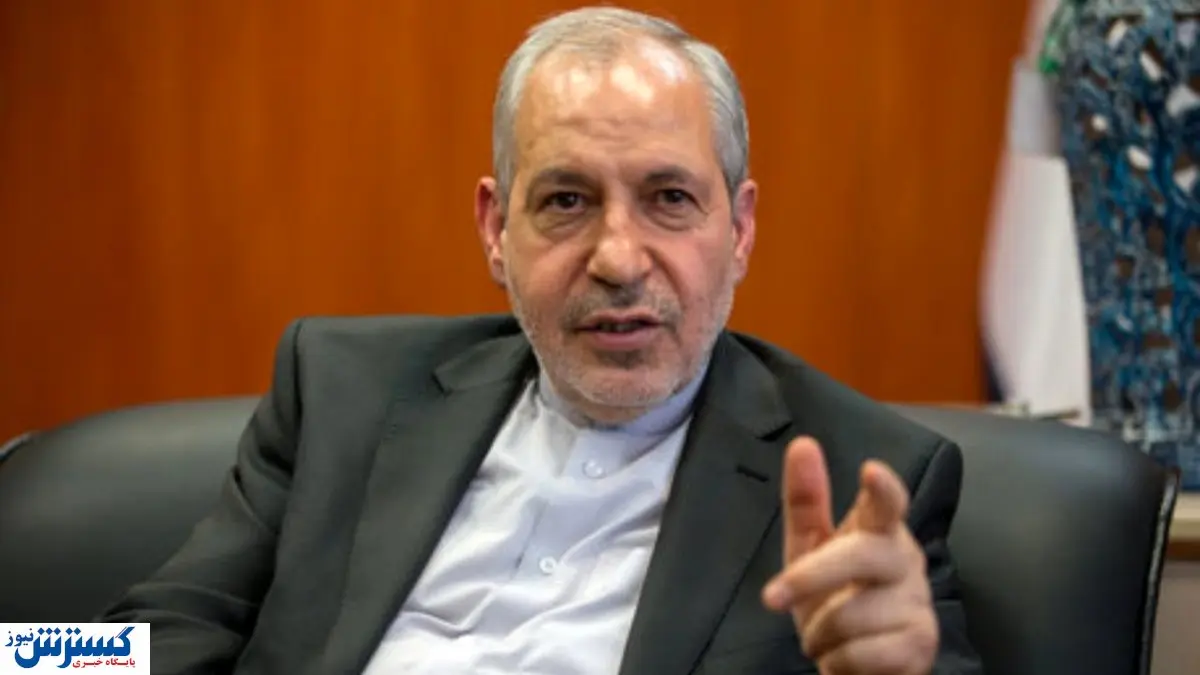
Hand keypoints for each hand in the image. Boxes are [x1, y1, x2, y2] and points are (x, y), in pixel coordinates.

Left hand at [761, 437, 936, 674]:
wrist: (860, 663)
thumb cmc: (835, 595)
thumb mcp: (810, 549)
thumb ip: (806, 501)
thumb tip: (802, 443)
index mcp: (880, 530)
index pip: (889, 503)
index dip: (883, 488)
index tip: (870, 471)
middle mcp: (905, 560)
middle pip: (861, 557)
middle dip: (809, 577)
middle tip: (772, 598)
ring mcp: (918, 603)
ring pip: (853, 614)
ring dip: (820, 634)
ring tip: (823, 637)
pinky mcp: (921, 644)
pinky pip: (864, 653)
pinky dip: (838, 662)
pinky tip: (843, 658)